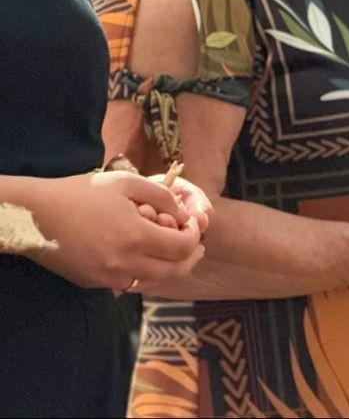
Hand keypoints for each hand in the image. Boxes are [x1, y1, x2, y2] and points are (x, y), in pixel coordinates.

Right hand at [23, 172, 205, 291]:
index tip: (192, 225)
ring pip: (152, 282)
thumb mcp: (127, 182)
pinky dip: (144, 273)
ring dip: (169, 269)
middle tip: (196, 246)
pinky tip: (145, 257)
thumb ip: (162, 197)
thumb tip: (183, 215)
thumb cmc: (81, 193)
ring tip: (174, 253)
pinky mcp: (94, 282)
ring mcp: (108, 277)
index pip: (183, 248)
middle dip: (190, 258)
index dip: (194, 236)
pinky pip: (129, 283)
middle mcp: (124, 264)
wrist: (35, 215)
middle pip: (174, 272)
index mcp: (136, 238)